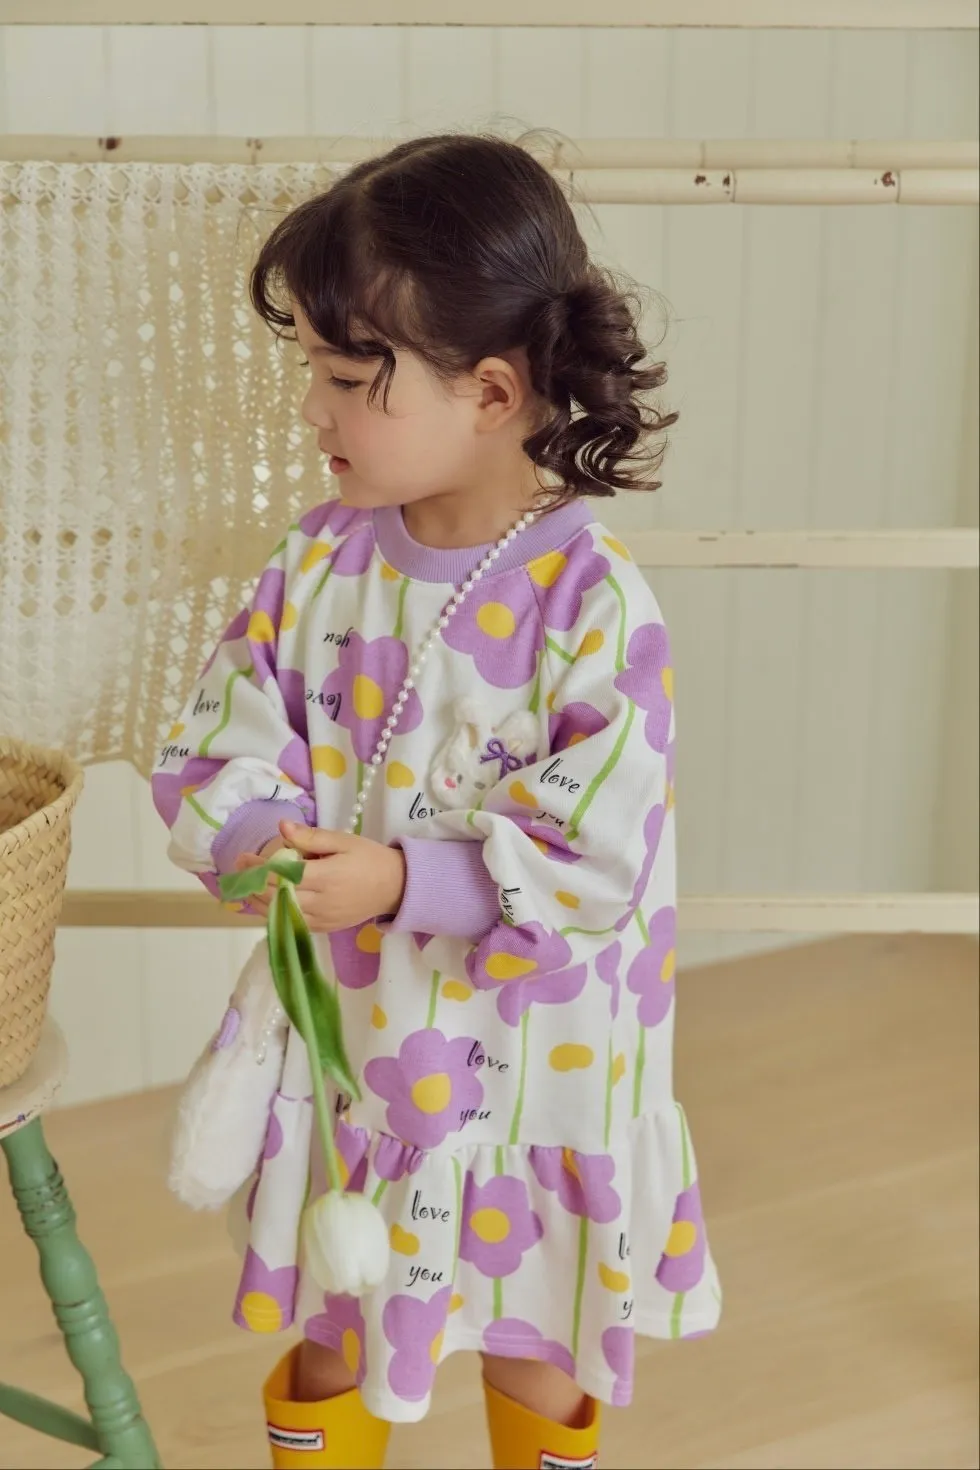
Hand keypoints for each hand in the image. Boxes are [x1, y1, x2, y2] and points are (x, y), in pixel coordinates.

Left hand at [234, 821, 405, 933]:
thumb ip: (311, 837)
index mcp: (326, 878)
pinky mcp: (322, 929)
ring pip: (279, 913)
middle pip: (275, 896)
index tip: (244, 857)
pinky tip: (264, 901)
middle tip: (238, 868)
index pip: (281, 875)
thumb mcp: (343, 841)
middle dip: (251, 882)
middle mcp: (320, 902)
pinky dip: (273, 912)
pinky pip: (291, 922)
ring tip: (244, 885)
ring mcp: (321, 919)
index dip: (258, 868)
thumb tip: (283, 827)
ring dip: (257, 900)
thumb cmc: (369, 859)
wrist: (394, 887)